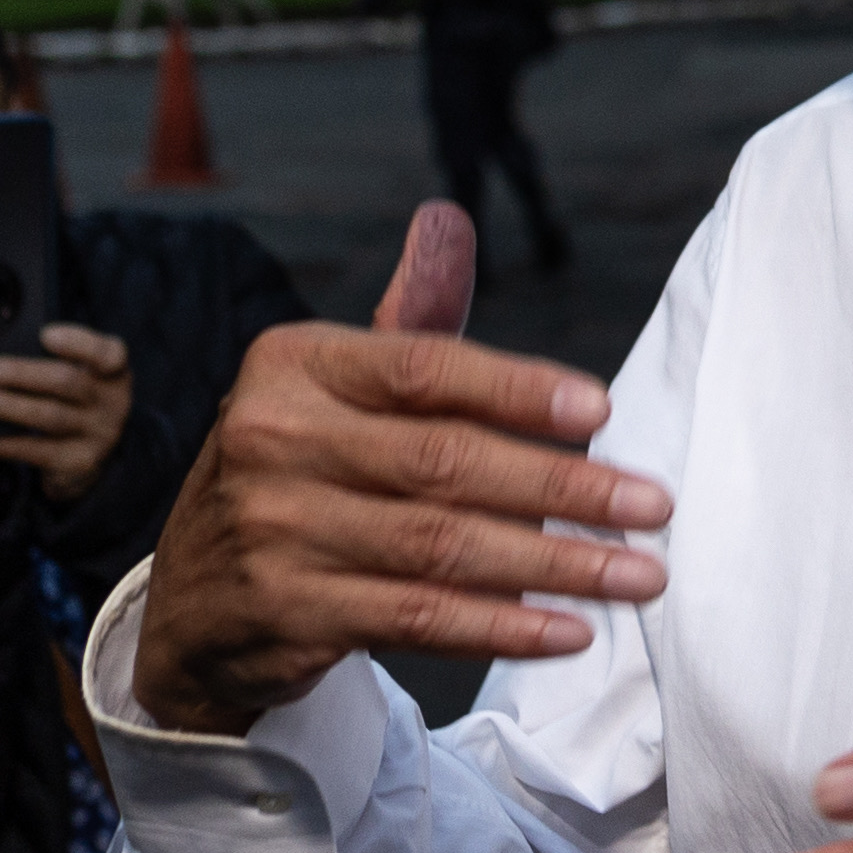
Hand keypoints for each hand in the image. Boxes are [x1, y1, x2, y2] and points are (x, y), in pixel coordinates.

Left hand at [0, 324, 136, 514]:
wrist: (87, 452)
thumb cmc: (69, 398)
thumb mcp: (75, 372)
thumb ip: (51, 356)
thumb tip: (1, 336)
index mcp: (114, 371)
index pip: (109, 353)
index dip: (78, 343)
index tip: (45, 335)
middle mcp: (114, 402)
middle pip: (66, 381)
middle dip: (19, 373)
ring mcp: (100, 434)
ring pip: (50, 416)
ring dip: (8, 406)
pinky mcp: (80, 461)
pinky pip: (40, 451)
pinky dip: (10, 442)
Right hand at [123, 206, 663, 737]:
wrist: (199, 603)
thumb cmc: (299, 473)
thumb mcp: (333, 389)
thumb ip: (406, 323)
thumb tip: (448, 221)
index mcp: (291, 366)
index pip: (421, 367)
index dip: (517, 388)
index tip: (604, 412)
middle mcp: (272, 440)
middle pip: (444, 461)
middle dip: (565, 487)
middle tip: (653, 507)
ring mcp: (274, 530)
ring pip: (442, 547)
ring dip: (555, 565)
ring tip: (638, 572)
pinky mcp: (286, 613)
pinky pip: (418, 619)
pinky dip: (502, 627)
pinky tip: (568, 630)